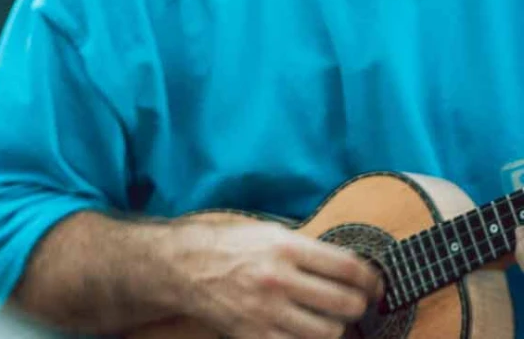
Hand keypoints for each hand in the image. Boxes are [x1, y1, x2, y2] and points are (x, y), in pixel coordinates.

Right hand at [170, 217, 380, 338]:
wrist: (184, 268)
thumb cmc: (230, 247)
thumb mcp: (267, 233)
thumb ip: (307, 249)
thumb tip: (352, 270)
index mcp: (284, 247)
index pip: (349, 268)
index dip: (372, 280)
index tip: (376, 286)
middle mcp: (278, 278)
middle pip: (347, 303)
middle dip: (356, 305)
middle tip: (352, 303)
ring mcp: (267, 310)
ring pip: (330, 332)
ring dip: (334, 327)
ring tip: (326, 318)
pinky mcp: (256, 335)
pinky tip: (305, 332)